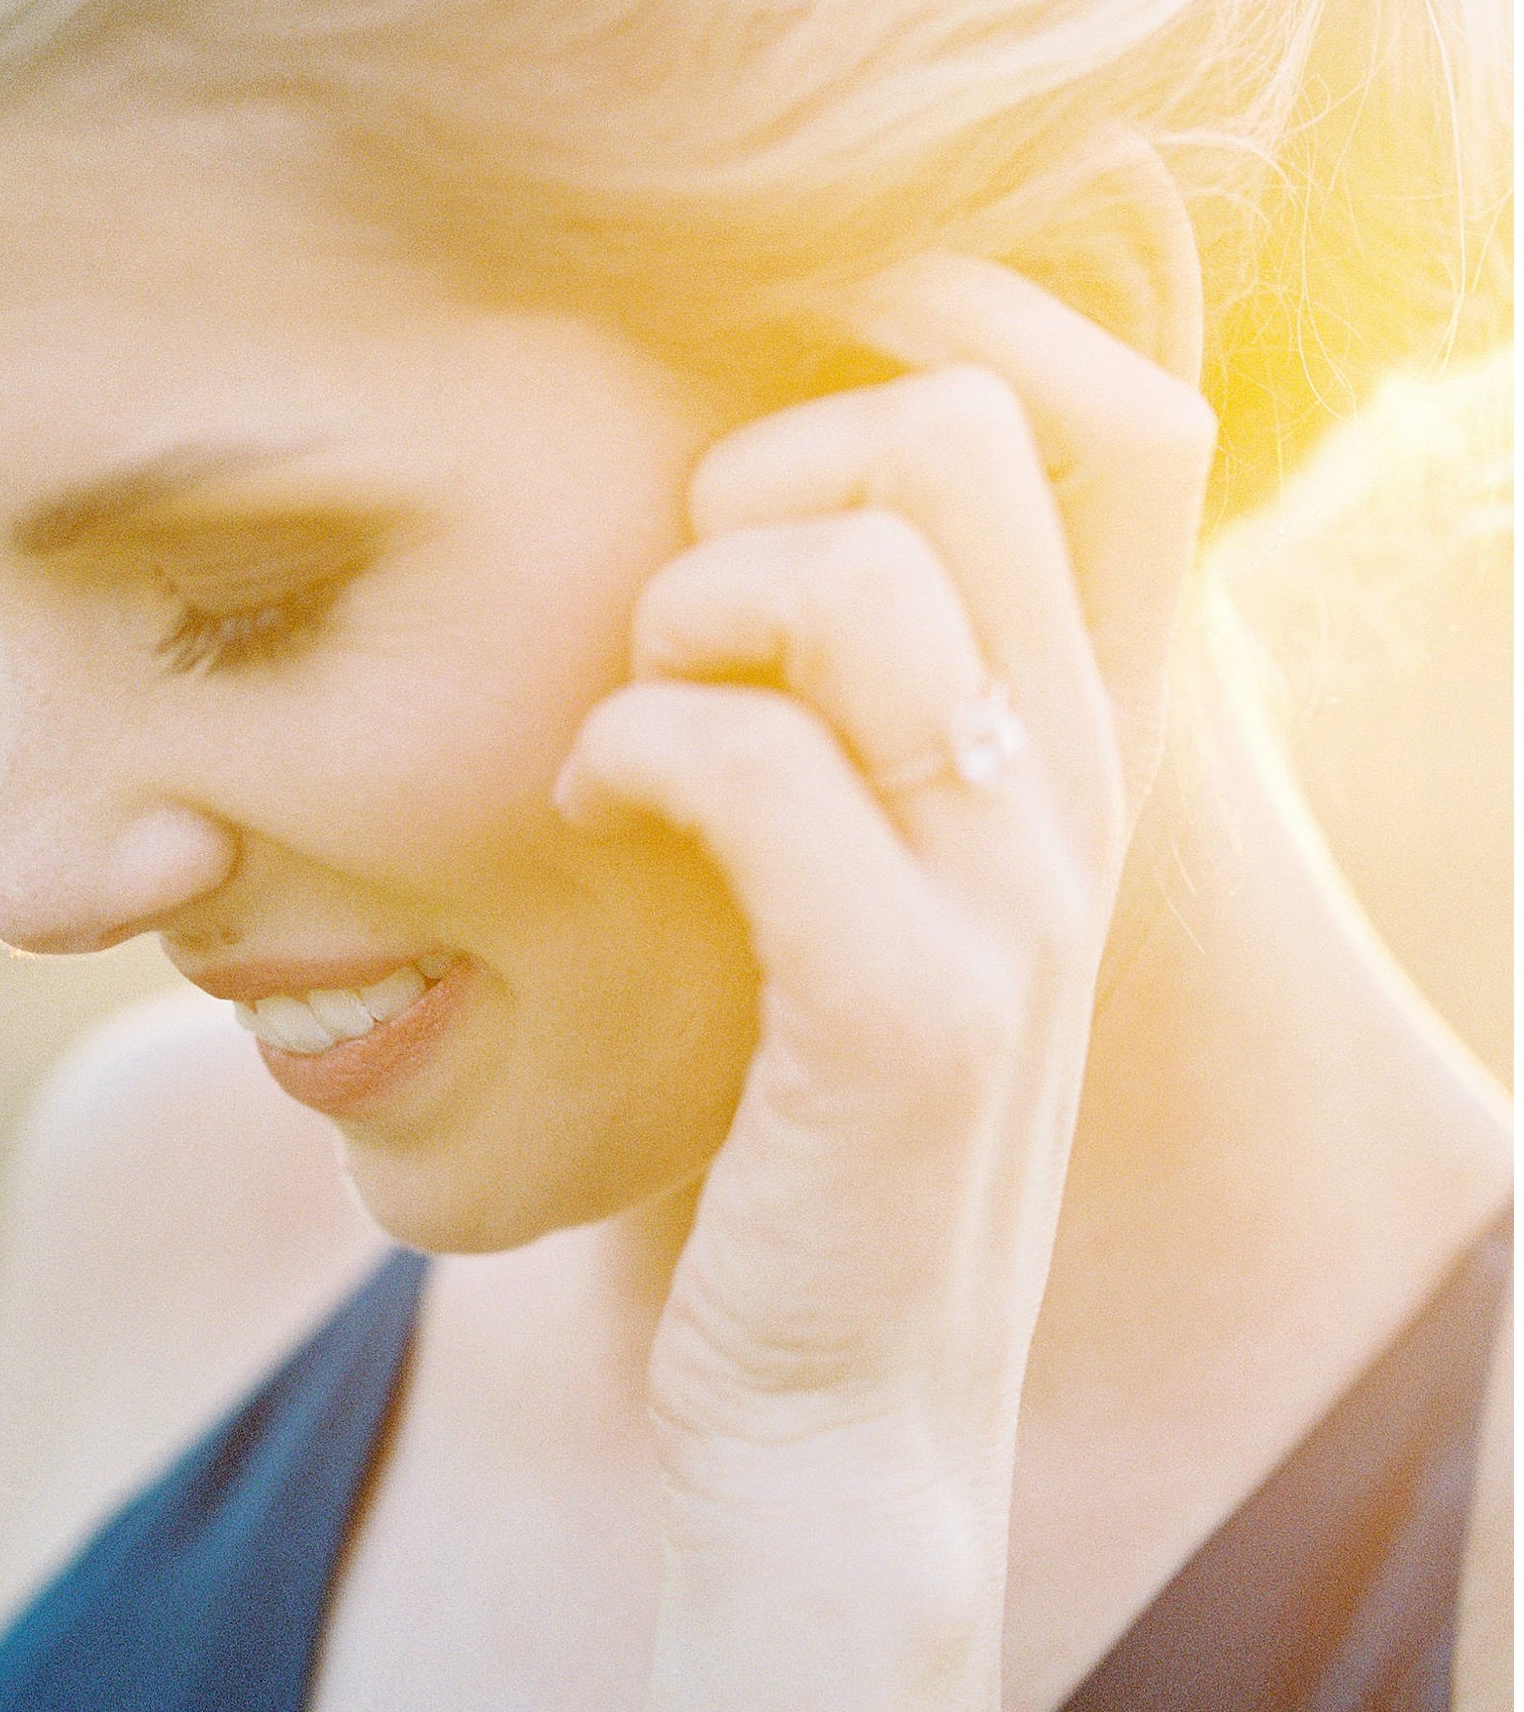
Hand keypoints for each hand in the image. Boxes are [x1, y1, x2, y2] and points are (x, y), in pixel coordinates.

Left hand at [556, 254, 1215, 1518]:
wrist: (846, 1411)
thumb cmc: (808, 1105)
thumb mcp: (874, 868)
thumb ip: (871, 693)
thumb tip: (765, 477)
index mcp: (1079, 731)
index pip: (1121, 411)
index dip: (964, 300)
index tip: (793, 323)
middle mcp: (1079, 788)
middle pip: (966, 432)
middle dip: (769, 454)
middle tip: (682, 588)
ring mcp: (1013, 900)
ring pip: (860, 581)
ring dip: (685, 604)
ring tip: (630, 709)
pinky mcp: (908, 1018)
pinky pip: (753, 762)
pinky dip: (634, 746)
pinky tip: (590, 807)